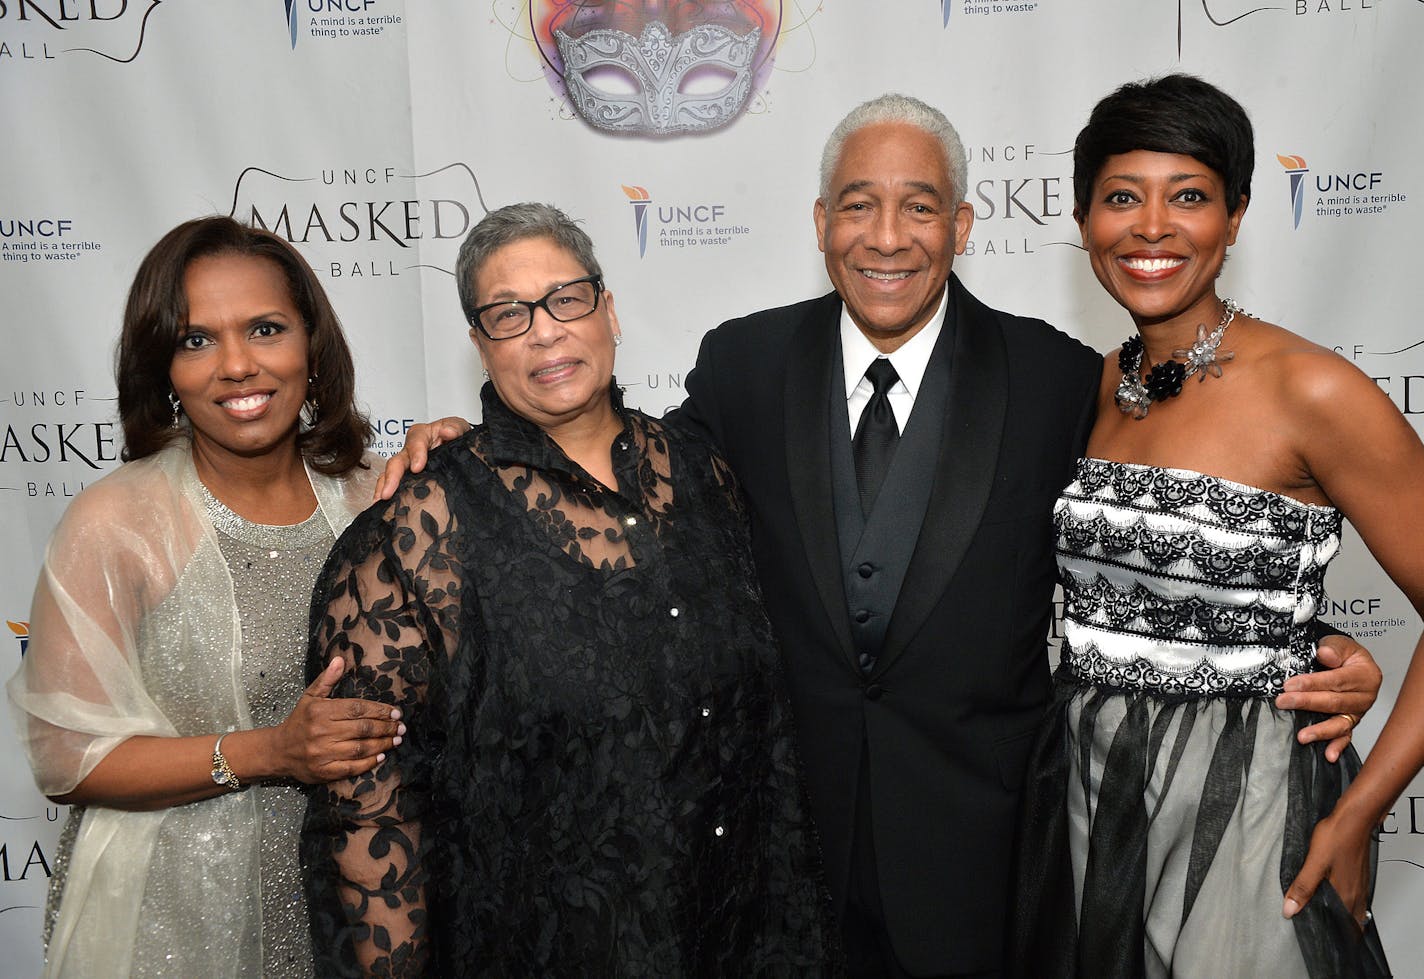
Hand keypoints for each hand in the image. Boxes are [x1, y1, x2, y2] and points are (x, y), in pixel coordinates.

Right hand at [271, 657, 404, 782]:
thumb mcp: (310, 697)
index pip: (357, 709)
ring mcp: (323, 753)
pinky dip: (369, 763)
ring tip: (397, 739)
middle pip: (362, 729)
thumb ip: (327, 679)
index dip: (379, 710)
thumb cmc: (299, 721)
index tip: (395, 712)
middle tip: (401, 726)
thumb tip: (340, 659)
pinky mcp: (324, 771)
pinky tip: (381, 756)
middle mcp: (322, 732)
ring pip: (360, 748)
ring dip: (382, 744)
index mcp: (321, 712)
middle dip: (386, 727)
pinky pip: (352, 768)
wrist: (278, 751)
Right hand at [374, 416, 470, 499]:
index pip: (416, 440)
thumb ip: (456, 427)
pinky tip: (384, 507)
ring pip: (389, 474)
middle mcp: (410, 450)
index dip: (416, 453)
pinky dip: (386, 494)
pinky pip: (392, 484)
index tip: (418, 467)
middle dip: (392, 476)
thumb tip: (448, 432)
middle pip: (397, 460)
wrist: (458, 448)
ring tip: (380, 502)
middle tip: (389, 492)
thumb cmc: (456, 436)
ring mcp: (406, 465)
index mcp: (422, 435)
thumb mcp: (460, 428)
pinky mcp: (406, 478)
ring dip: (384, 488)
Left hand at [1276, 635, 1382, 761]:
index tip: (1290, 685)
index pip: (1336, 680)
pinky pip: (1345, 736)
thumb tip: (1325, 655)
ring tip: (1303, 735)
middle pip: (1334, 702)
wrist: (1350, 662)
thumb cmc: (1344, 654)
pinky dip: (1338, 746)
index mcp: (1365, 675)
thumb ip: (1333, 648)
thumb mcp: (1340, 643)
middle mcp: (1364, 696)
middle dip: (1307, 703)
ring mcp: (1358, 712)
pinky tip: (1329, 755)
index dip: (1312, 683)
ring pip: (1340, 723)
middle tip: (1284, 702)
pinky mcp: (1351, 722)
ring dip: (1321, 730)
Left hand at [1283, 809, 1372, 926]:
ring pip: (1351, 908)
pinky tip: (1329, 892)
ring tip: (1318, 909)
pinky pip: (1352, 896)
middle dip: (1333, 924)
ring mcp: (1360, 885)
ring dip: (1337, 912)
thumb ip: (1303, 887)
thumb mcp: (1314, 863)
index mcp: (1346, 895)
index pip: (1341, 926)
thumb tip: (1290, 909)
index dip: (1329, 931)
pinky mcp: (1359, 876)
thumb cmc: (1337, 837)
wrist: (1355, 818)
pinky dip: (1342, 900)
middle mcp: (1357, 894)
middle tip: (1314, 920)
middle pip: (1347, 920)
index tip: (1313, 931)